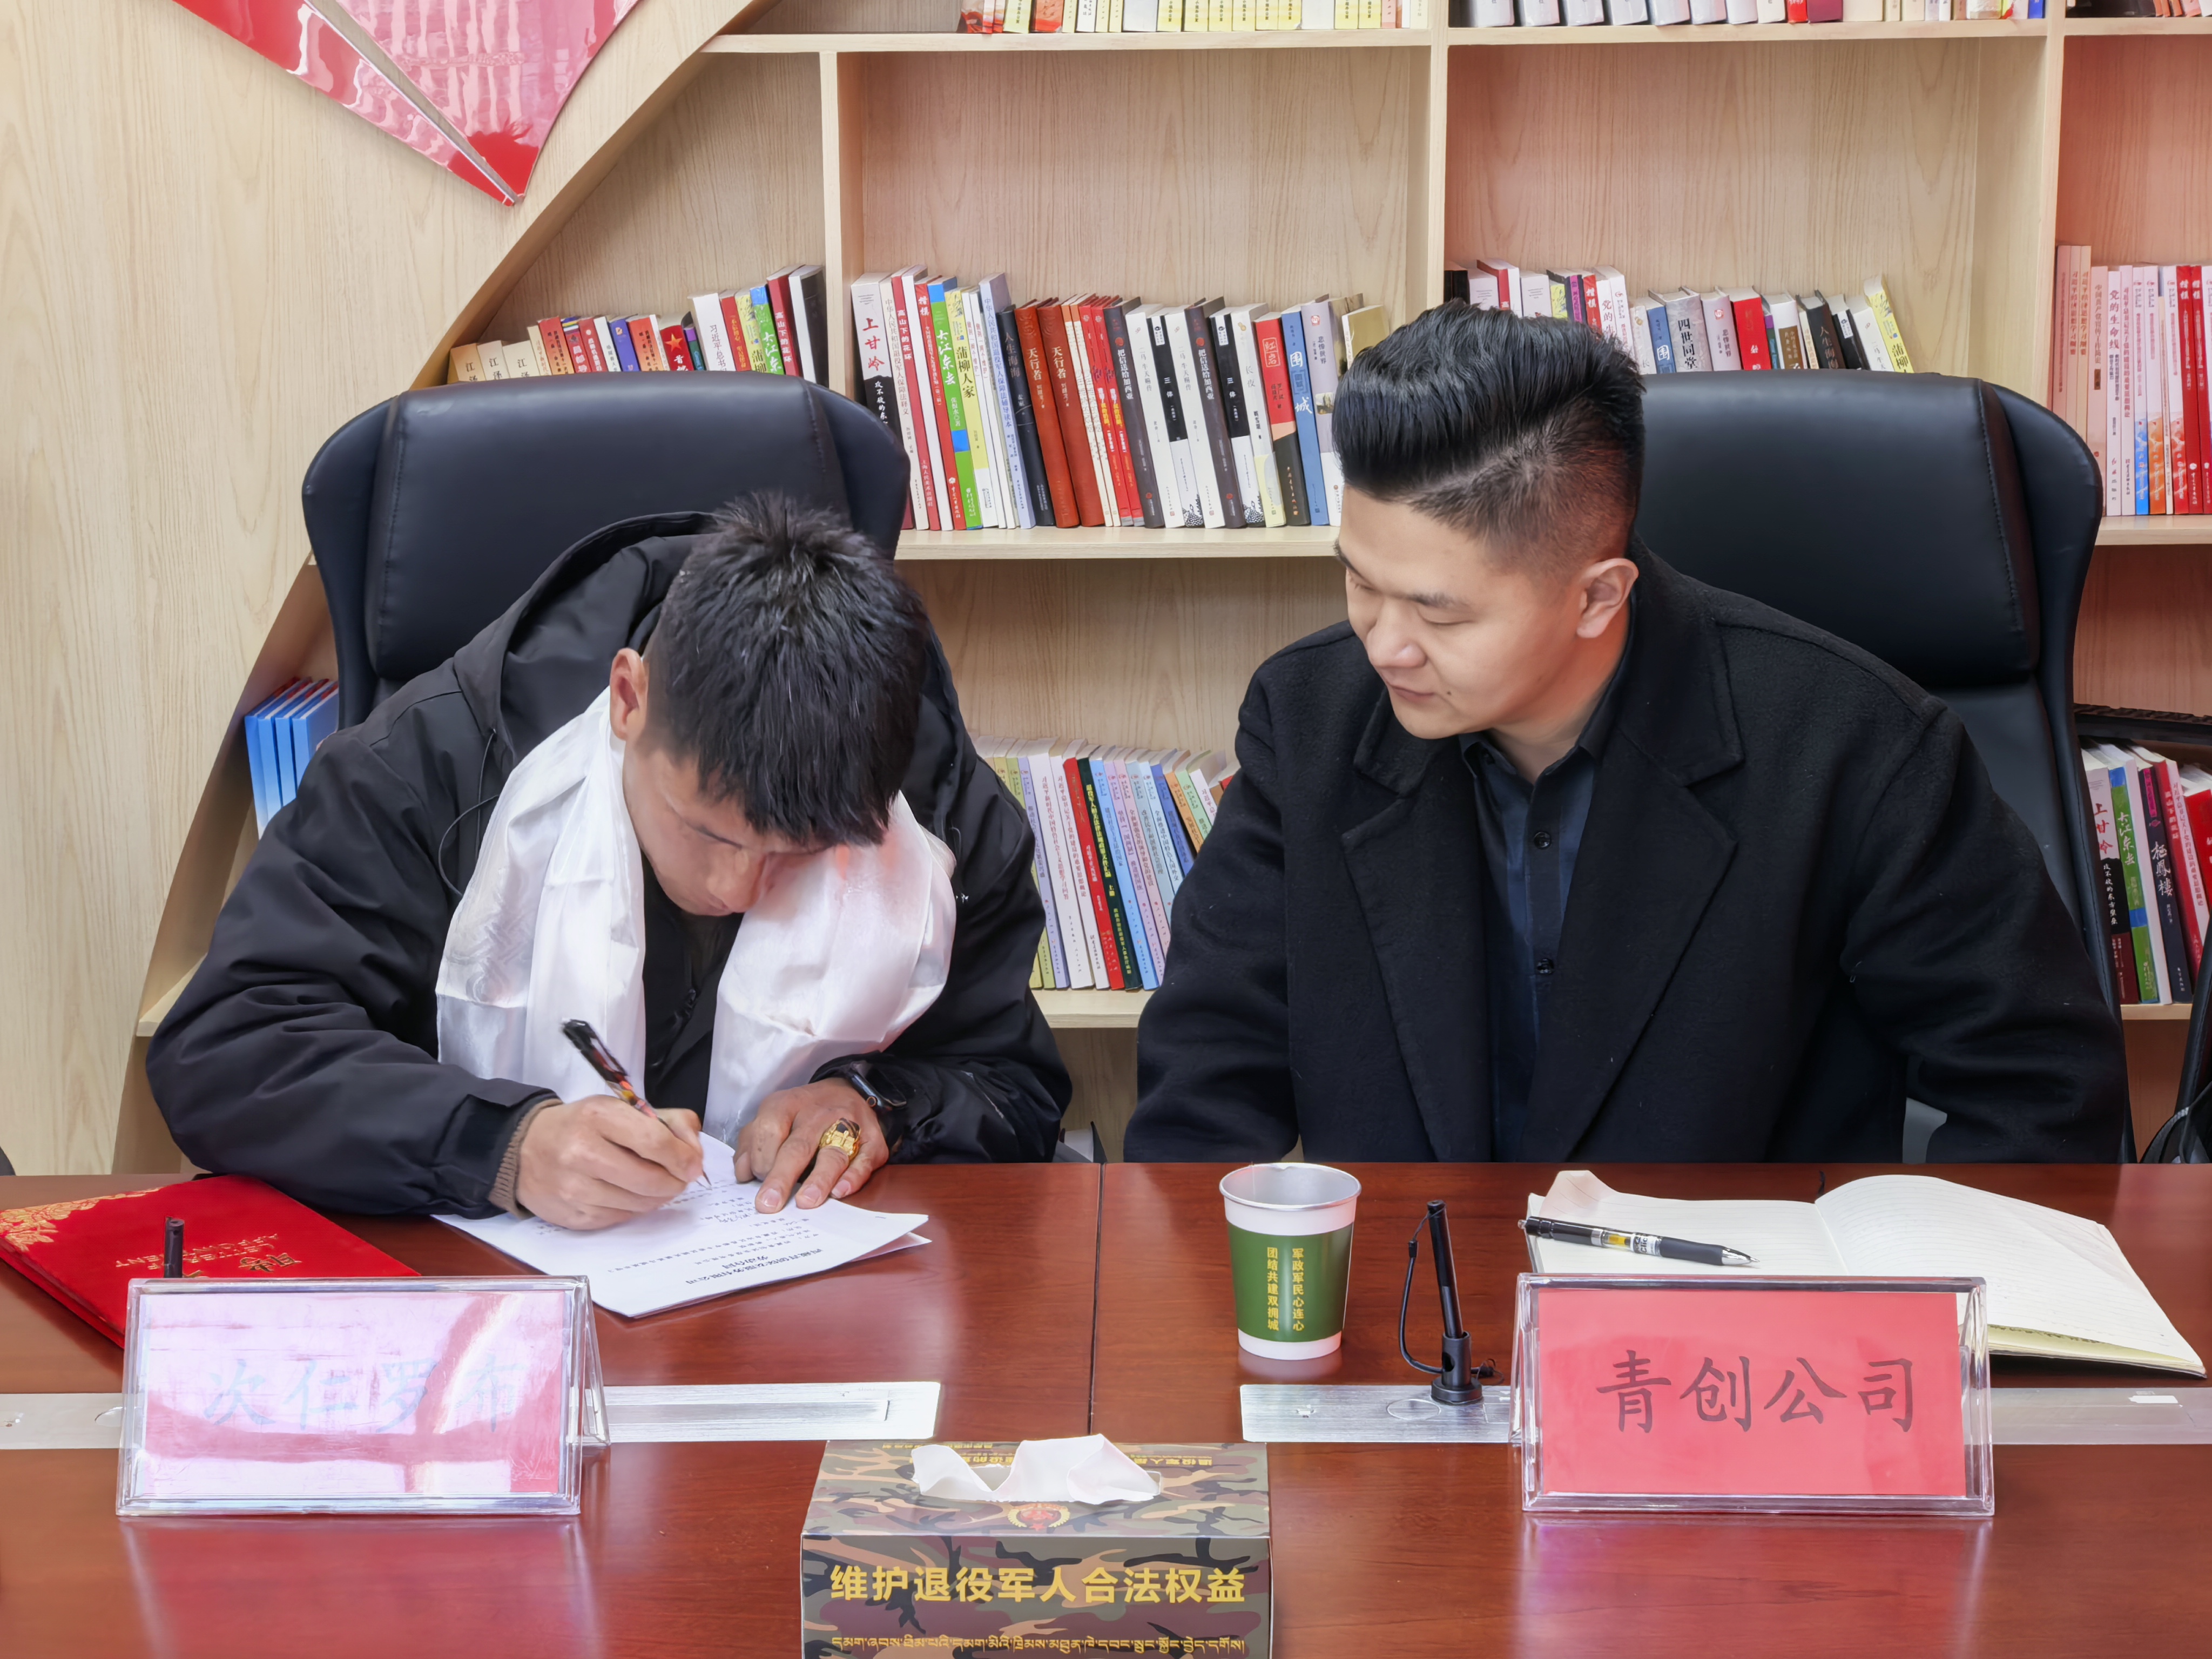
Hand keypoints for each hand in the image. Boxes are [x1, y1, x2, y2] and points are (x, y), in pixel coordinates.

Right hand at [514, 1096, 703, 1229]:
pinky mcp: (571, 1216)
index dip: (683, 1158)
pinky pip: (619, 1218)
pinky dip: (633, 1209)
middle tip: (678, 1178)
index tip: (693, 1165)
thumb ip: (668, 1122)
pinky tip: (628, 1194)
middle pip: (650, 1180)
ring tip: (656, 1185)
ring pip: (638, 1205)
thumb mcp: (622, 1109)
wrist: (525, 1148)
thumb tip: (695, 1153)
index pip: (655, 1143)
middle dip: (674, 1182)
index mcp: (598, 1117)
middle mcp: (582, 1152)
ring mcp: (574, 1188)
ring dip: (657, 1197)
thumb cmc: (583, 1126)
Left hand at [732, 1079, 887, 1212]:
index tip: (757, 1180)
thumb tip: (743, 1174)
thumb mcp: (772, 1117)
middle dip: (782, 1176)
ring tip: (806, 1201)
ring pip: (833, 1153)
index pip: (769, 1130)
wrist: (847, 1091)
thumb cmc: (802, 1114)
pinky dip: (853, 1177)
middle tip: (769, 1203)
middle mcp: (818, 1112)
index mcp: (788, 1104)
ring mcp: (849, 1124)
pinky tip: (840, 1192)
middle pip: (798, 1146)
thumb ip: (752, 1143)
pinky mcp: (873, 1140)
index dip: (761, 1157)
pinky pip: (866, 1159)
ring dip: (819, 1179)